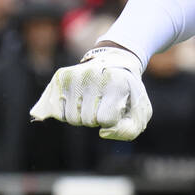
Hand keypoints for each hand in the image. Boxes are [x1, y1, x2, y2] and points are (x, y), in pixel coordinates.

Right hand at [29, 45, 151, 139]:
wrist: (116, 61)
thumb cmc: (127, 92)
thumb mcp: (139, 110)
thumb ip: (129, 130)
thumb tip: (103, 133)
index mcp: (116, 83)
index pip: (106, 119)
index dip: (111, 120)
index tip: (116, 108)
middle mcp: (93, 76)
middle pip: (86, 120)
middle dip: (96, 118)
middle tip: (102, 104)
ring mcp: (74, 75)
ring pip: (70, 118)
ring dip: (81, 116)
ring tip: (91, 101)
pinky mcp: (61, 76)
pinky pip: (55, 110)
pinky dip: (66, 111)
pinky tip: (77, 100)